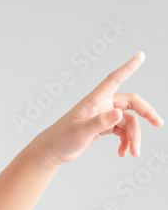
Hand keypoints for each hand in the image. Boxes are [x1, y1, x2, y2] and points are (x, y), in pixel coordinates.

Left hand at [32, 51, 162, 169]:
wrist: (52, 151)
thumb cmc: (62, 138)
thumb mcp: (81, 132)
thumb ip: (100, 122)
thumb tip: (119, 113)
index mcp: (96, 99)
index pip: (115, 78)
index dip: (128, 67)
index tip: (141, 55)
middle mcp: (102, 104)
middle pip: (131, 103)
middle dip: (145, 113)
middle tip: (159, 123)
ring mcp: (104, 115)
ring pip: (127, 122)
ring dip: (133, 137)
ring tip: (132, 153)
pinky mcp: (103, 127)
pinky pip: (121, 131)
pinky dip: (125, 142)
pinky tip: (123, 153)